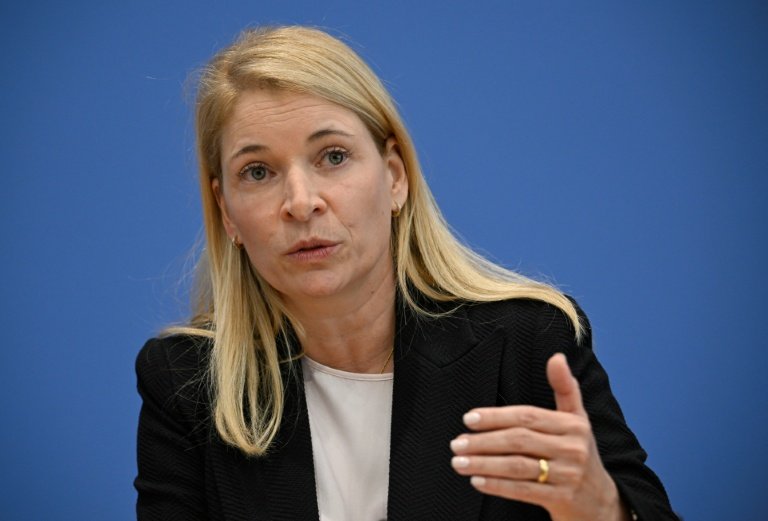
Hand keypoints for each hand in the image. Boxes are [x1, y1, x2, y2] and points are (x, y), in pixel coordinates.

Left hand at [450, 353, 628, 520]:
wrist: (601, 502)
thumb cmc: (579, 453)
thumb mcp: (577, 419)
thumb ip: (565, 388)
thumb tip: (557, 357)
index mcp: (573, 425)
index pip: (528, 416)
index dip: (496, 416)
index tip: (469, 418)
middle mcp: (573, 448)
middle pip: (519, 440)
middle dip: (483, 441)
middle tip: (456, 443)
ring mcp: (568, 475)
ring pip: (517, 466)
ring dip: (483, 464)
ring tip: (459, 462)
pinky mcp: (562, 498)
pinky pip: (523, 491)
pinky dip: (498, 486)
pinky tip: (477, 481)